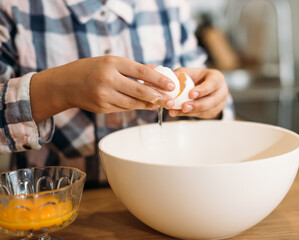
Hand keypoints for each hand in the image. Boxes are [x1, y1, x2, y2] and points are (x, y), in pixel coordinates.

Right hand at [30, 56, 174, 121]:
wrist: (64, 84)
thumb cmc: (90, 69)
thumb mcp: (110, 62)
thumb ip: (133, 68)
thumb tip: (156, 70)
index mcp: (112, 64)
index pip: (141, 72)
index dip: (159, 80)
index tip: (172, 85)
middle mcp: (108, 80)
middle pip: (139, 91)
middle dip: (158, 96)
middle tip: (170, 99)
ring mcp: (104, 96)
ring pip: (133, 103)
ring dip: (148, 104)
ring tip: (159, 103)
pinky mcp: (102, 108)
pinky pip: (124, 108)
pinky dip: (134, 106)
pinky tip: (143, 105)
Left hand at [169, 68, 227, 118]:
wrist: (206, 87)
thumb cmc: (199, 78)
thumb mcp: (192, 72)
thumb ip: (182, 73)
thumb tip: (173, 76)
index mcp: (217, 78)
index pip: (212, 84)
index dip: (202, 90)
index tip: (191, 94)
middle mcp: (221, 92)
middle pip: (211, 101)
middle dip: (196, 105)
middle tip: (184, 107)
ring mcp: (219, 104)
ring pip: (206, 110)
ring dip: (191, 112)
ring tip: (177, 111)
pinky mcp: (213, 112)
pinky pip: (201, 115)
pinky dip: (189, 114)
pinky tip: (179, 113)